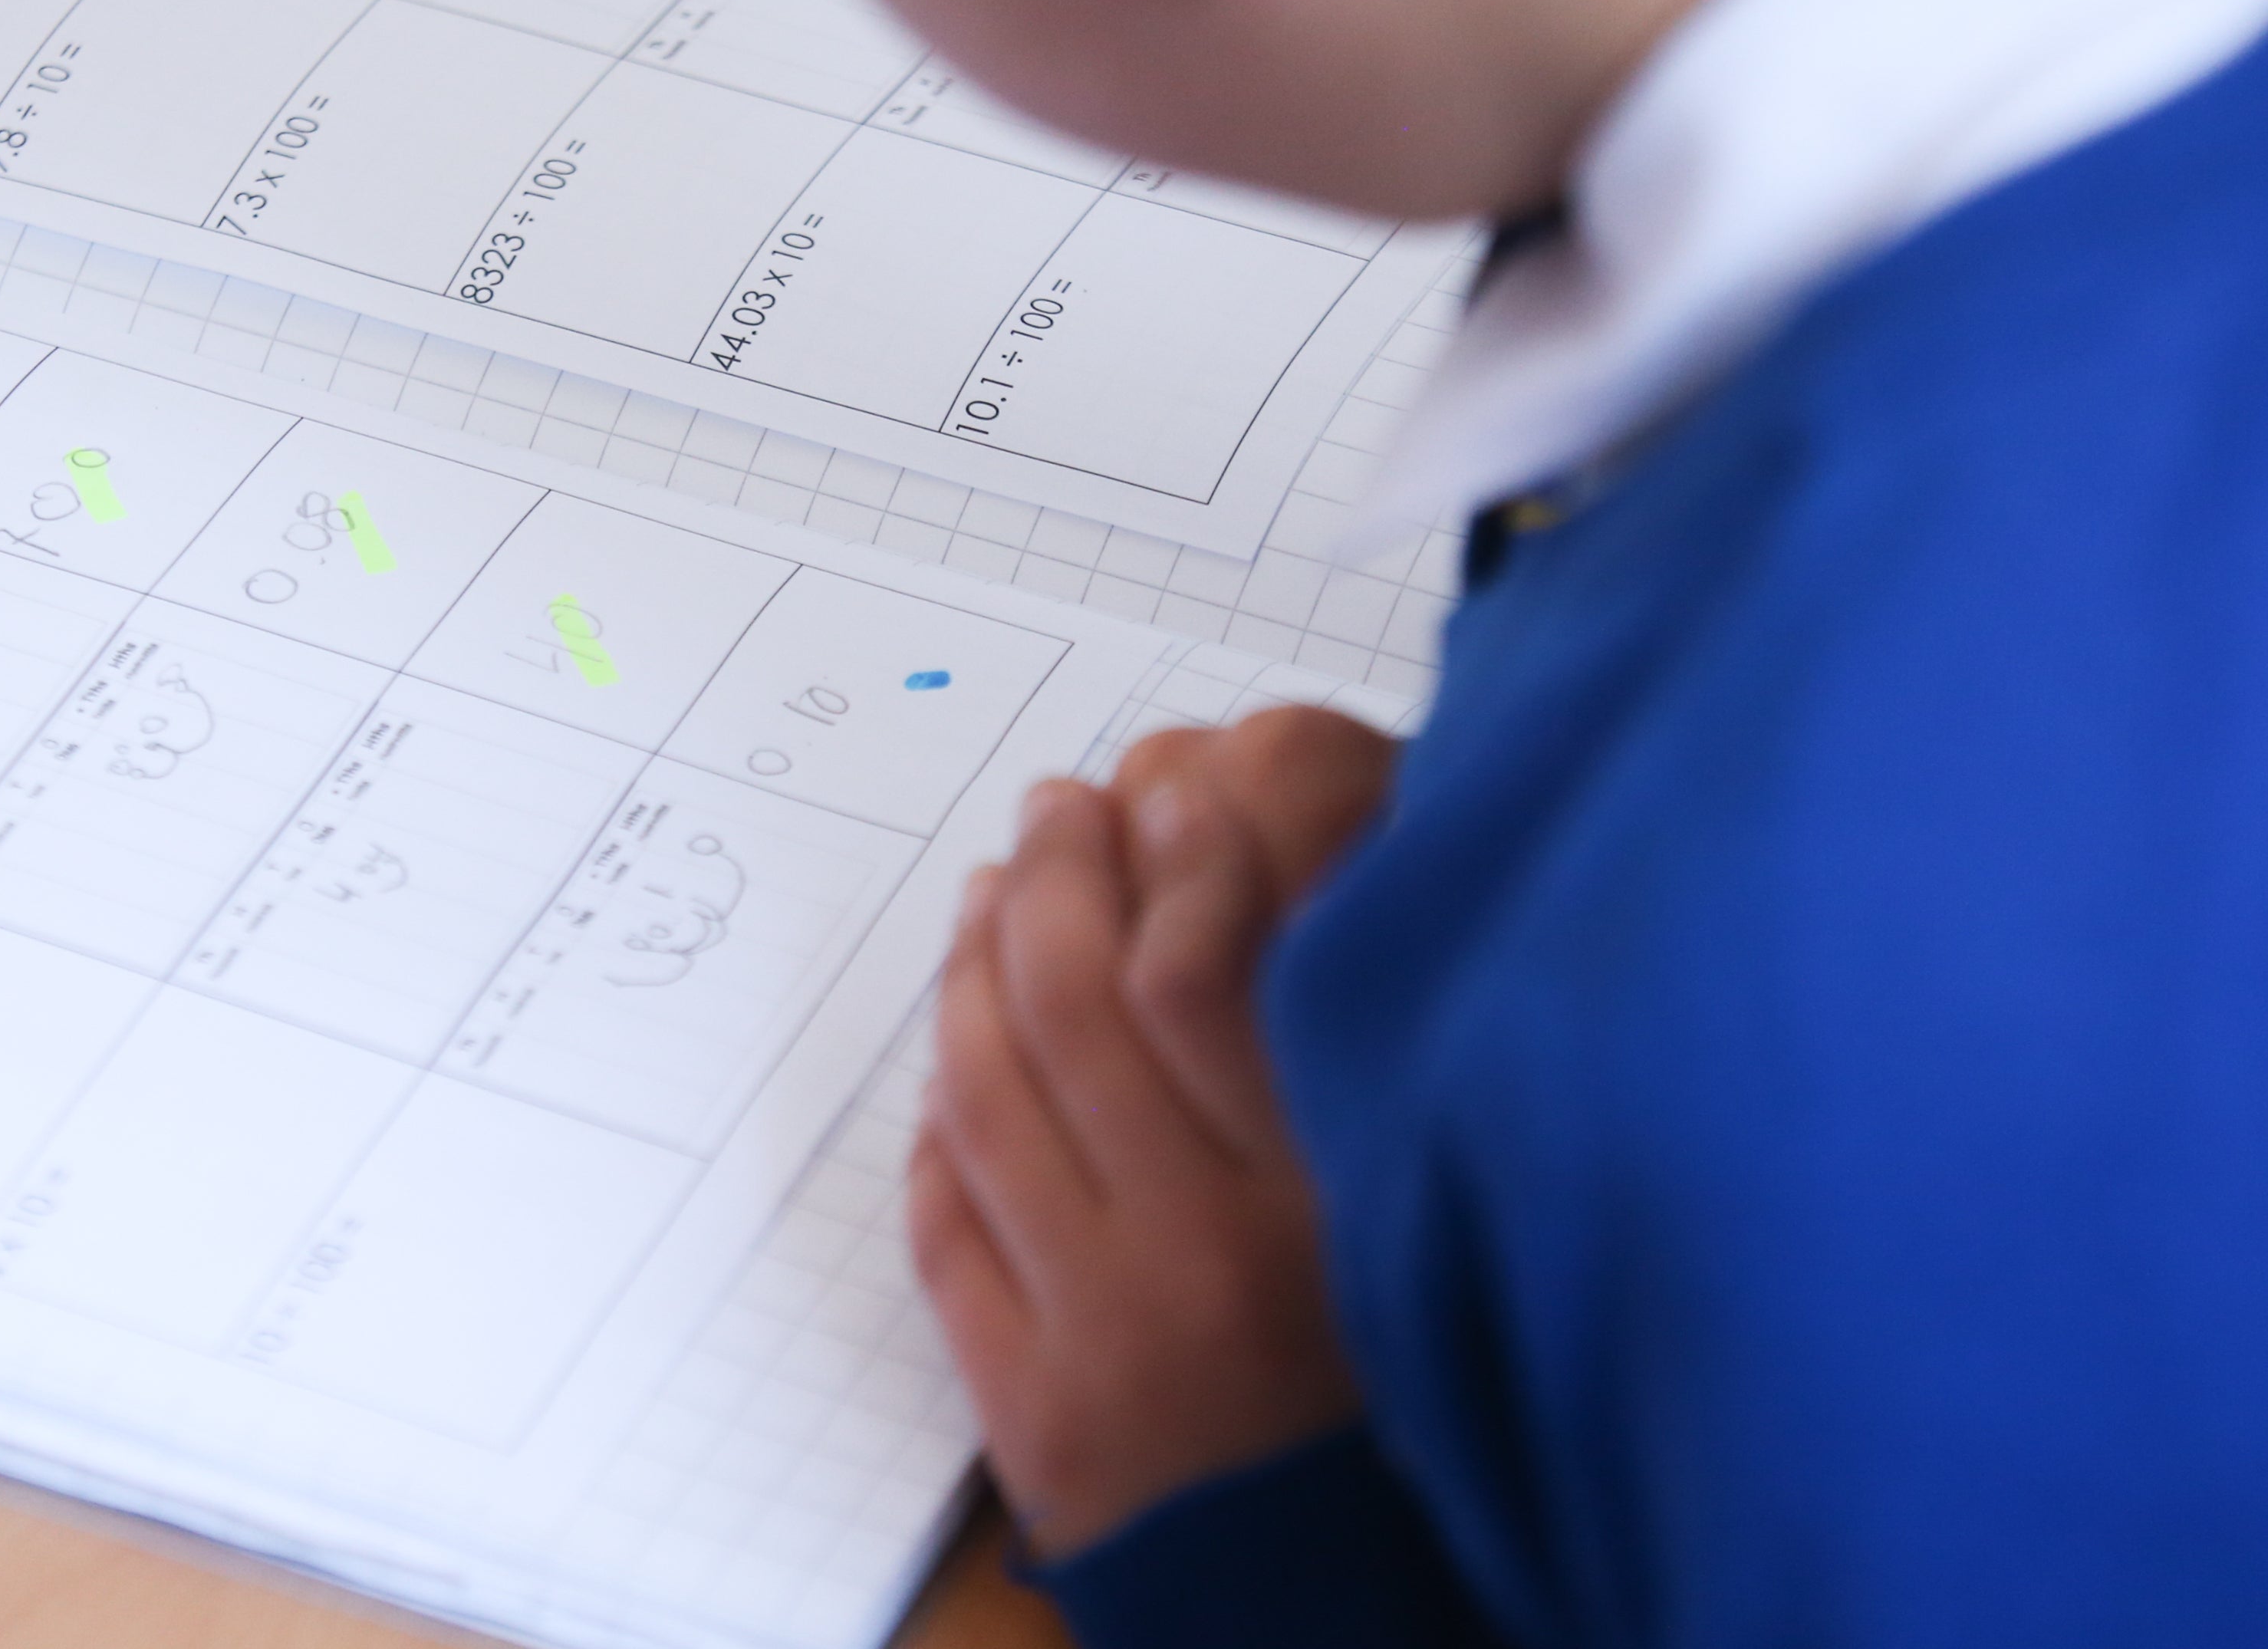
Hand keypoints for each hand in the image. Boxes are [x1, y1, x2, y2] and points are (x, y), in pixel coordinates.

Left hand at [909, 706, 1396, 1556]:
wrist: (1333, 1620)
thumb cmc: (1408, 1419)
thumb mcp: (1420, 1239)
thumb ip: (1350, 1095)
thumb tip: (1285, 915)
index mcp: (1324, 1213)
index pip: (1210, 978)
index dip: (1179, 863)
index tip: (1173, 793)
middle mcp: (1202, 1263)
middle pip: (1073, 1011)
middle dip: (1055, 880)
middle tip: (1058, 806)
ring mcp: (1096, 1336)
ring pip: (985, 1098)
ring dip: (975, 973)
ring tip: (995, 892)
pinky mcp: (1025, 1406)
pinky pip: (947, 1222)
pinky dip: (939, 1123)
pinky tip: (956, 1054)